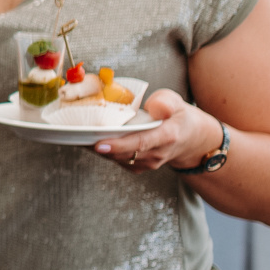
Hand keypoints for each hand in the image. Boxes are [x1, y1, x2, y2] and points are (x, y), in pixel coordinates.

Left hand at [93, 88, 220, 173]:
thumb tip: (153, 107)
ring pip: (118, 158)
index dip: (120, 145)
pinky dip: (104, 152)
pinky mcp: (139, 167)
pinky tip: (92, 140)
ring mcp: (148, 163)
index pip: (141, 143)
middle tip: (79, 135)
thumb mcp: (176, 102)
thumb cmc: (177, 116)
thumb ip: (164, 102)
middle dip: (101, 146)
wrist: (189, 138)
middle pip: (124, 153)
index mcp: (166, 136)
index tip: (100, 144)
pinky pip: (117, 161)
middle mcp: (157, 154)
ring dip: (99, 149)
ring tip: (81, 135)